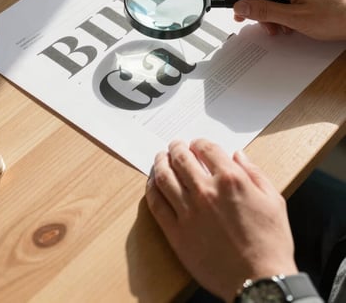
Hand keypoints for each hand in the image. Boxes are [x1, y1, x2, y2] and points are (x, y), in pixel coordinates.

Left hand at [145, 139, 297, 302]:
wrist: (259, 280)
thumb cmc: (270, 242)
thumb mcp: (273, 200)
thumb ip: (254, 172)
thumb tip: (238, 155)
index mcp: (230, 180)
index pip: (206, 149)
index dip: (199, 143)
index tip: (196, 144)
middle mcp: (206, 191)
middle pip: (181, 159)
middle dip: (176, 148)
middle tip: (174, 146)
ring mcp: (188, 212)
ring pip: (164, 178)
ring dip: (160, 163)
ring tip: (160, 159)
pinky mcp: (176, 232)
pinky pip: (157, 204)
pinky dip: (152, 189)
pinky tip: (153, 184)